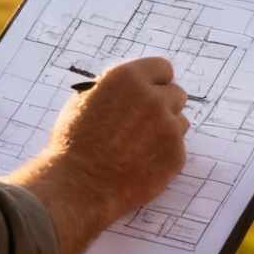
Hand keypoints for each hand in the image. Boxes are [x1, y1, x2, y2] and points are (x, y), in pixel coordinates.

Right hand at [8, 57, 189, 253]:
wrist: (78, 185)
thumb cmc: (73, 144)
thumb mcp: (84, 101)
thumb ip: (114, 89)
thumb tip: (130, 87)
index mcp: (128, 78)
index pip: (162, 68)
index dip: (156, 81)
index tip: (151, 92)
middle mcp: (153, 98)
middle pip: (177, 94)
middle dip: (164, 105)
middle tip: (146, 123)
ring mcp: (168, 127)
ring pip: (180, 122)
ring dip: (166, 131)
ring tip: (138, 147)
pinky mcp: (176, 155)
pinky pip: (178, 148)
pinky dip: (164, 155)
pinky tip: (141, 163)